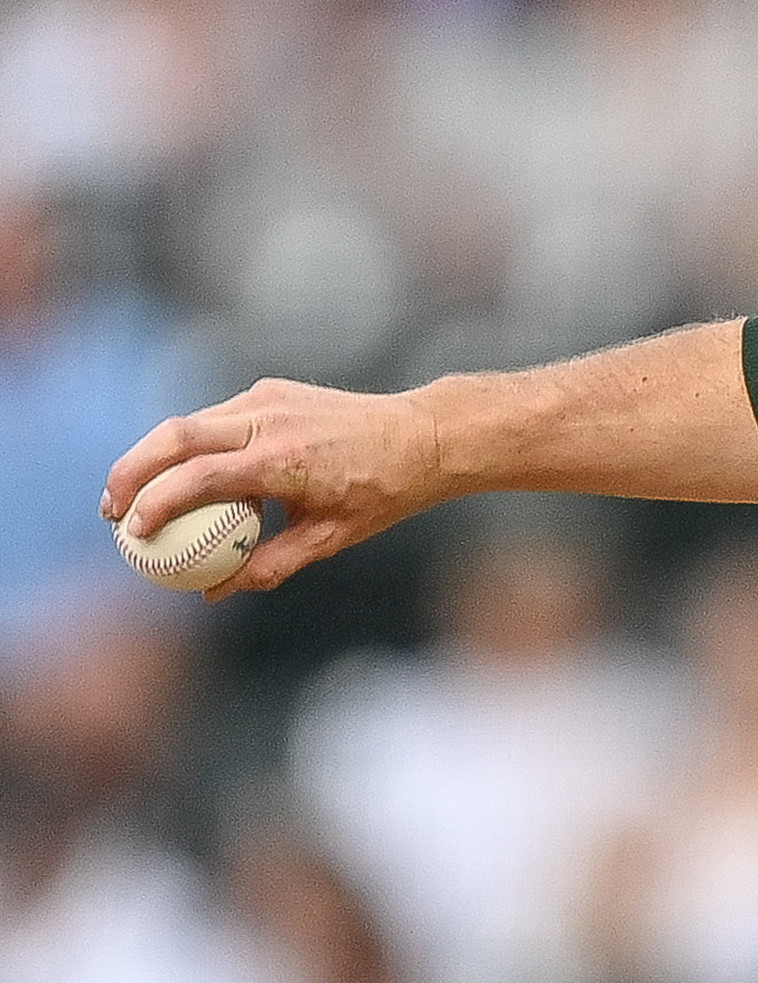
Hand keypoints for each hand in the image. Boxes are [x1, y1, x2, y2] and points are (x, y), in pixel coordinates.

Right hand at [103, 380, 447, 598]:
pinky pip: (215, 417)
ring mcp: (268, 398)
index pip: (199, 478)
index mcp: (284, 458)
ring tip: (133, 496)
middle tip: (110, 511)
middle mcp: (270, 420)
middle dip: (130, 470)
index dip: (155, 504)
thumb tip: (210, 592)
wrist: (423, 436)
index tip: (131, 533)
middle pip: (175, 436)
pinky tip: (179, 477)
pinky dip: (188, 445)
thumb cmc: (381, 492)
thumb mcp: (329, 539)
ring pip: (189, 422)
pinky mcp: (271, 390)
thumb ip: (267, 566)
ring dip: (153, 456)